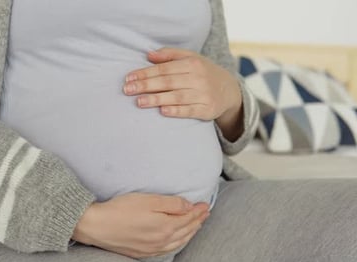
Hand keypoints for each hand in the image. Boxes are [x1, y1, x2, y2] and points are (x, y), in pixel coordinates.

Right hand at [72, 193, 209, 257]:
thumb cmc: (120, 210)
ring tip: (196, 225)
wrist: (97, 226)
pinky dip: (177, 243)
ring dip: (189, 233)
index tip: (205, 205)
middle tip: (205, 213)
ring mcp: (152, 248)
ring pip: (178, 242)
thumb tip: (188, 206)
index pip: (188, 218)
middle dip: (197, 221)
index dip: (198, 211)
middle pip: (185, 231)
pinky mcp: (142, 252)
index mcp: (165, 226)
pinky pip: (167, 250)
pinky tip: (177, 240)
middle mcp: (161, 240)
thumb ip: (171, 203)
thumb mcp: (148, 200)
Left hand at [123, 47, 243, 139]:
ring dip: (157, 99)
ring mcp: (203, 95)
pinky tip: (162, 111)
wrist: (229, 90)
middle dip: (146, 85)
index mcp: (192, 64)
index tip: (129, 78)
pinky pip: (189, 111)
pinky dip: (176, 111)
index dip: (145, 73)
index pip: (164, 69)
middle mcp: (198, 78)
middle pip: (168, 82)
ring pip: (177, 97)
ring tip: (139, 102)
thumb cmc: (202, 73)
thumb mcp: (190, 58)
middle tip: (127, 90)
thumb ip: (169, 55)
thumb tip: (148, 54)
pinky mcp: (207, 110)